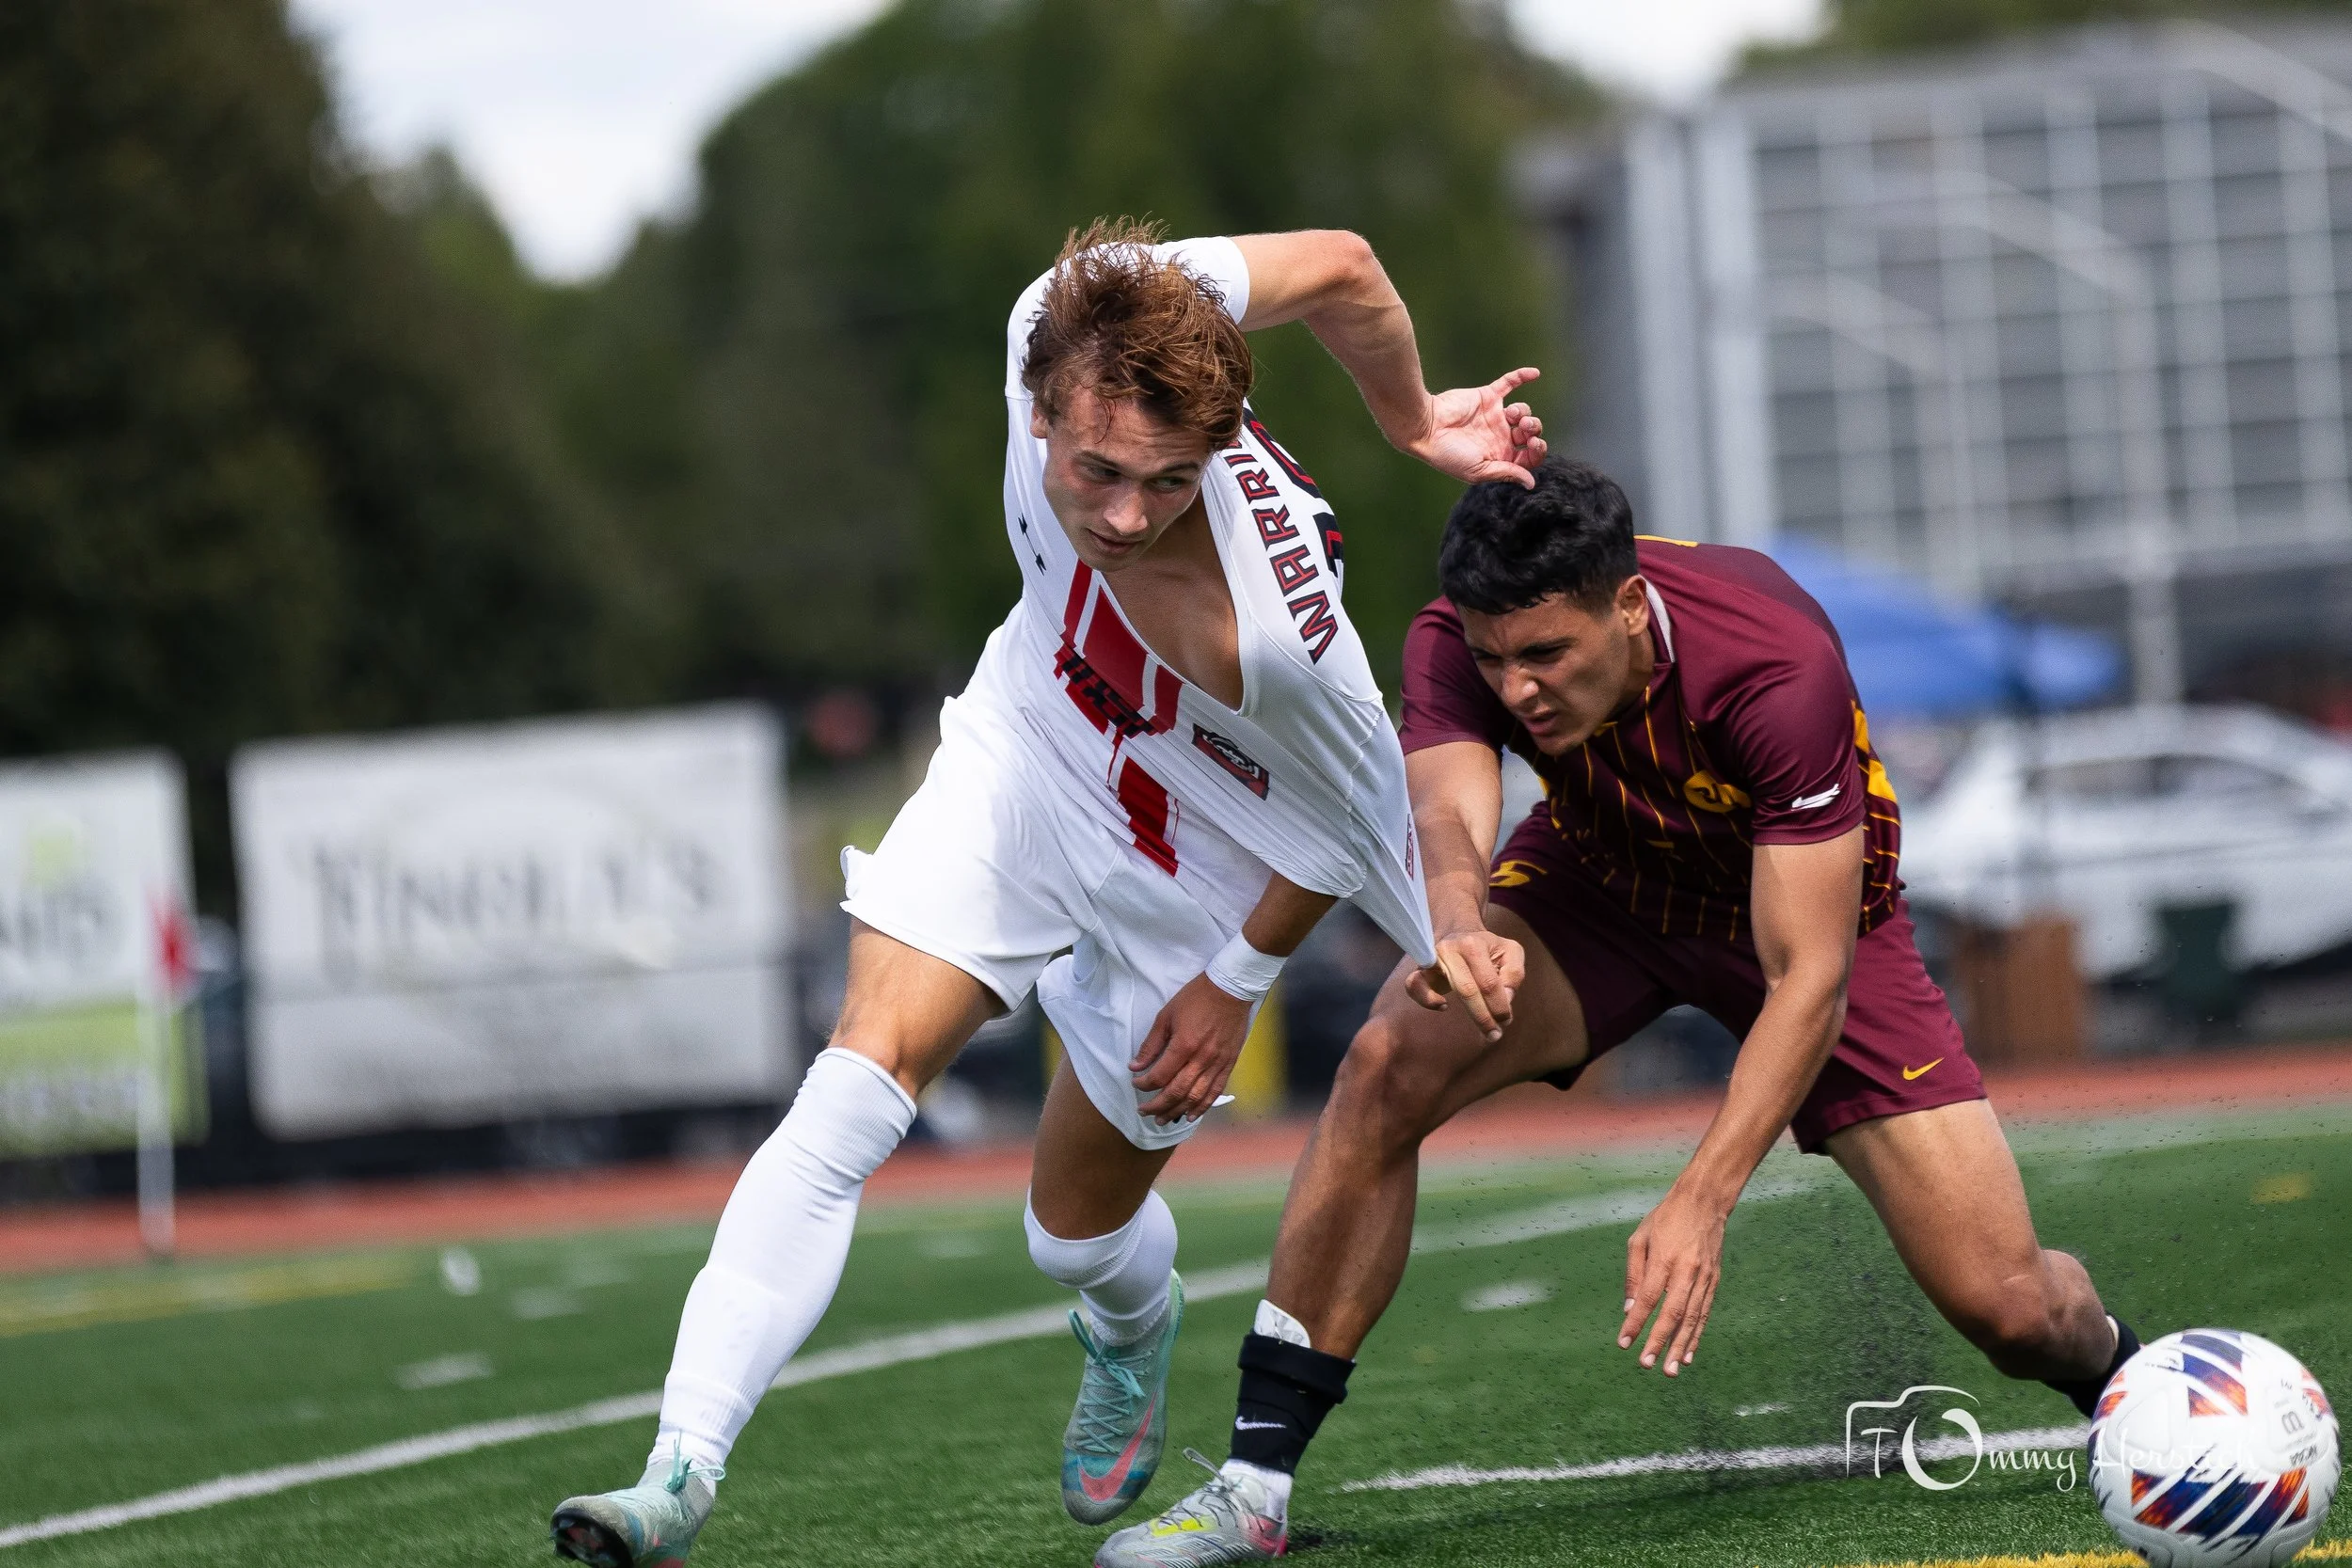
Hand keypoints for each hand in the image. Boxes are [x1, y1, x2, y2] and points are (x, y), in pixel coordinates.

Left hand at [1130, 973, 1254, 1124]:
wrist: (1231, 989)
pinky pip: (1215, 1091)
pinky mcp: (1229, 1064)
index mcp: (1184, 1045)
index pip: (1160, 1075)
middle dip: (1157, 1105)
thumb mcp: (1166, 1015)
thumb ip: (1151, 1043)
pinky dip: (1202, 1106)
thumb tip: (1135, 1066)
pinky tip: (1190, 1116)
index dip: (1144, 1083)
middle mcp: (1202, 1059)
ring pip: (1195, 1097)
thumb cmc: (1196, 998)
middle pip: (1176, 1092)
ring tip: (1163, 1119)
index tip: (1136, 1083)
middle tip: (1144, 1112)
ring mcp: (1217, 1063)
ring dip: (1177, 1111)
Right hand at [1399, 368, 1545, 488]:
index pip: (1527, 457)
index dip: (1537, 452)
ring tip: (1513, 414)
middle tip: (1525, 428)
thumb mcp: (1478, 471)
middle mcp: (1499, 437)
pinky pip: (1509, 384)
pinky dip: (1522, 377)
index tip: (1534, 445)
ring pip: (1523, 411)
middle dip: (1534, 429)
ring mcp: (1494, 416)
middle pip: (1529, 434)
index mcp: (1498, 457)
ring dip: (1525, 412)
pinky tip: (1535, 373)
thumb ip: (1506, 473)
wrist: (1426, 428)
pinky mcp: (1487, 397)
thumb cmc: (1447, 455)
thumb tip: (1531, 483)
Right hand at [1404, 927, 1523, 1041]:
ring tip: (1484, 1031)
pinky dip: (1426, 1000)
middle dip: (1485, 1017)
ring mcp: (1433, 958)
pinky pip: (1414, 986)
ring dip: (1469, 1014)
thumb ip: (1513, 973)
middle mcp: (1451, 949)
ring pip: (1449, 989)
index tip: (1506, 1020)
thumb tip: (1505, 998)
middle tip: (1495, 1035)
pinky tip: (1443, 1006)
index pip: (1489, 982)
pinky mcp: (1420, 969)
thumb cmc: (1487, 948)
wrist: (1460, 933)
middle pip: (1468, 990)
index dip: (1500, 1005)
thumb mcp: (1510, 952)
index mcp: (1474, 944)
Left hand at [1618, 1183, 1729, 1376]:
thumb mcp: (1639, 1239)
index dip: (1636, 1323)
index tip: (1624, 1343)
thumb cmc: (1665, 1219)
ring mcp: (1704, 1277)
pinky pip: (1704, 1313)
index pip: (1648, 1298)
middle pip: (1673, 1313)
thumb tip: (1630, 1310)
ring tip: (1670, 1370)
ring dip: (1680, 1346)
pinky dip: (1696, 1335)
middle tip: (1647, 1365)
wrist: (1704, 1202)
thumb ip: (1634, 1274)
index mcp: (1664, 1258)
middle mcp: (1686, 1271)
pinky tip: (1687, 1354)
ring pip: (1692, 1318)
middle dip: (1659, 1341)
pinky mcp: (1715, 1281)